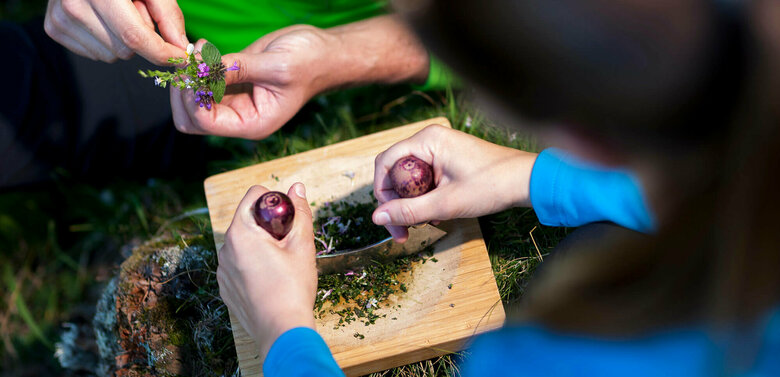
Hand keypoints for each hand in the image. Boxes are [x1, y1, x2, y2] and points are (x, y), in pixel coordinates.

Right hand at [44, 0, 186, 63]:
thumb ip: (168, 15)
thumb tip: (180, 47)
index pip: (134, 37)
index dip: (161, 53)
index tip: (181, 58)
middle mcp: (75, 4)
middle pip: (125, 50)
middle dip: (141, 39)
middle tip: (135, 11)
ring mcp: (60, 17)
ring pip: (110, 56)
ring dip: (122, 41)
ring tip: (117, 12)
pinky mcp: (54, 27)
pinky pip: (94, 54)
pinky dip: (105, 42)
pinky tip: (102, 19)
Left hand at [170, 16, 428, 138]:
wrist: (323, 52)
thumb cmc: (310, 63)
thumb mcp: (276, 66)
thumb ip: (238, 70)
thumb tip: (202, 71)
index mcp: (252, 124)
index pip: (206, 121)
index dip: (194, 97)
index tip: (196, 69)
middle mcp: (239, 117)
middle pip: (191, 119)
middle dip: (184, 92)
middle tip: (191, 61)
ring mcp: (233, 101)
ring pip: (192, 100)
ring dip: (188, 77)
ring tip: (198, 50)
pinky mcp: (231, 82)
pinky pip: (202, 81)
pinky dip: (196, 66)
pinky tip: (204, 47)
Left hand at [217, 183, 316, 357]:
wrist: (282, 330)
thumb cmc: (293, 288)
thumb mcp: (302, 245)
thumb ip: (300, 213)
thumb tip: (297, 188)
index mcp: (241, 234)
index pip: (254, 196)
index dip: (274, 201)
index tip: (288, 219)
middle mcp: (225, 249)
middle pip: (248, 220)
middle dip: (268, 225)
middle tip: (288, 244)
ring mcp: (222, 270)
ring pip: (243, 243)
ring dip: (260, 245)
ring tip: (281, 265)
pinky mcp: (225, 287)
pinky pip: (238, 264)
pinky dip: (252, 264)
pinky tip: (270, 280)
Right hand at [373, 125, 538, 241]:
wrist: (527, 182)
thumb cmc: (492, 186)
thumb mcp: (446, 204)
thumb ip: (409, 211)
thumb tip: (376, 218)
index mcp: (427, 140)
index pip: (385, 162)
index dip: (381, 192)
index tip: (387, 218)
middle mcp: (430, 140)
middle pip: (395, 172)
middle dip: (395, 202)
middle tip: (402, 231)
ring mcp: (440, 149)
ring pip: (409, 179)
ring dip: (410, 203)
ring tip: (422, 224)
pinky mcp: (448, 161)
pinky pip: (424, 180)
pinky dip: (424, 198)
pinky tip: (434, 215)